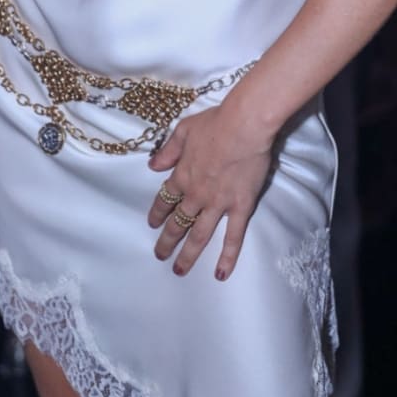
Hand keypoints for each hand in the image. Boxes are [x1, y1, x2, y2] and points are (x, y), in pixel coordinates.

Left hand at [147, 104, 272, 279]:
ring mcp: (218, 204)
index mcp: (182, 175)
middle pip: (178, 223)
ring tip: (179, 270)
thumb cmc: (215, 123)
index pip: (165, 199)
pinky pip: (233, 237)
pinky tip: (220, 273)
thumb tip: (153, 166)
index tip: (152, 224)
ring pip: (199, 235)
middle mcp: (196, 194)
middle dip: (167, 241)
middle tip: (160, 256)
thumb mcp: (184, 130)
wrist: (244, 126)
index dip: (157, 213)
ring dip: (188, 254)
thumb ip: (168, 150)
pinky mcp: (240, 208)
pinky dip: (227, 257)